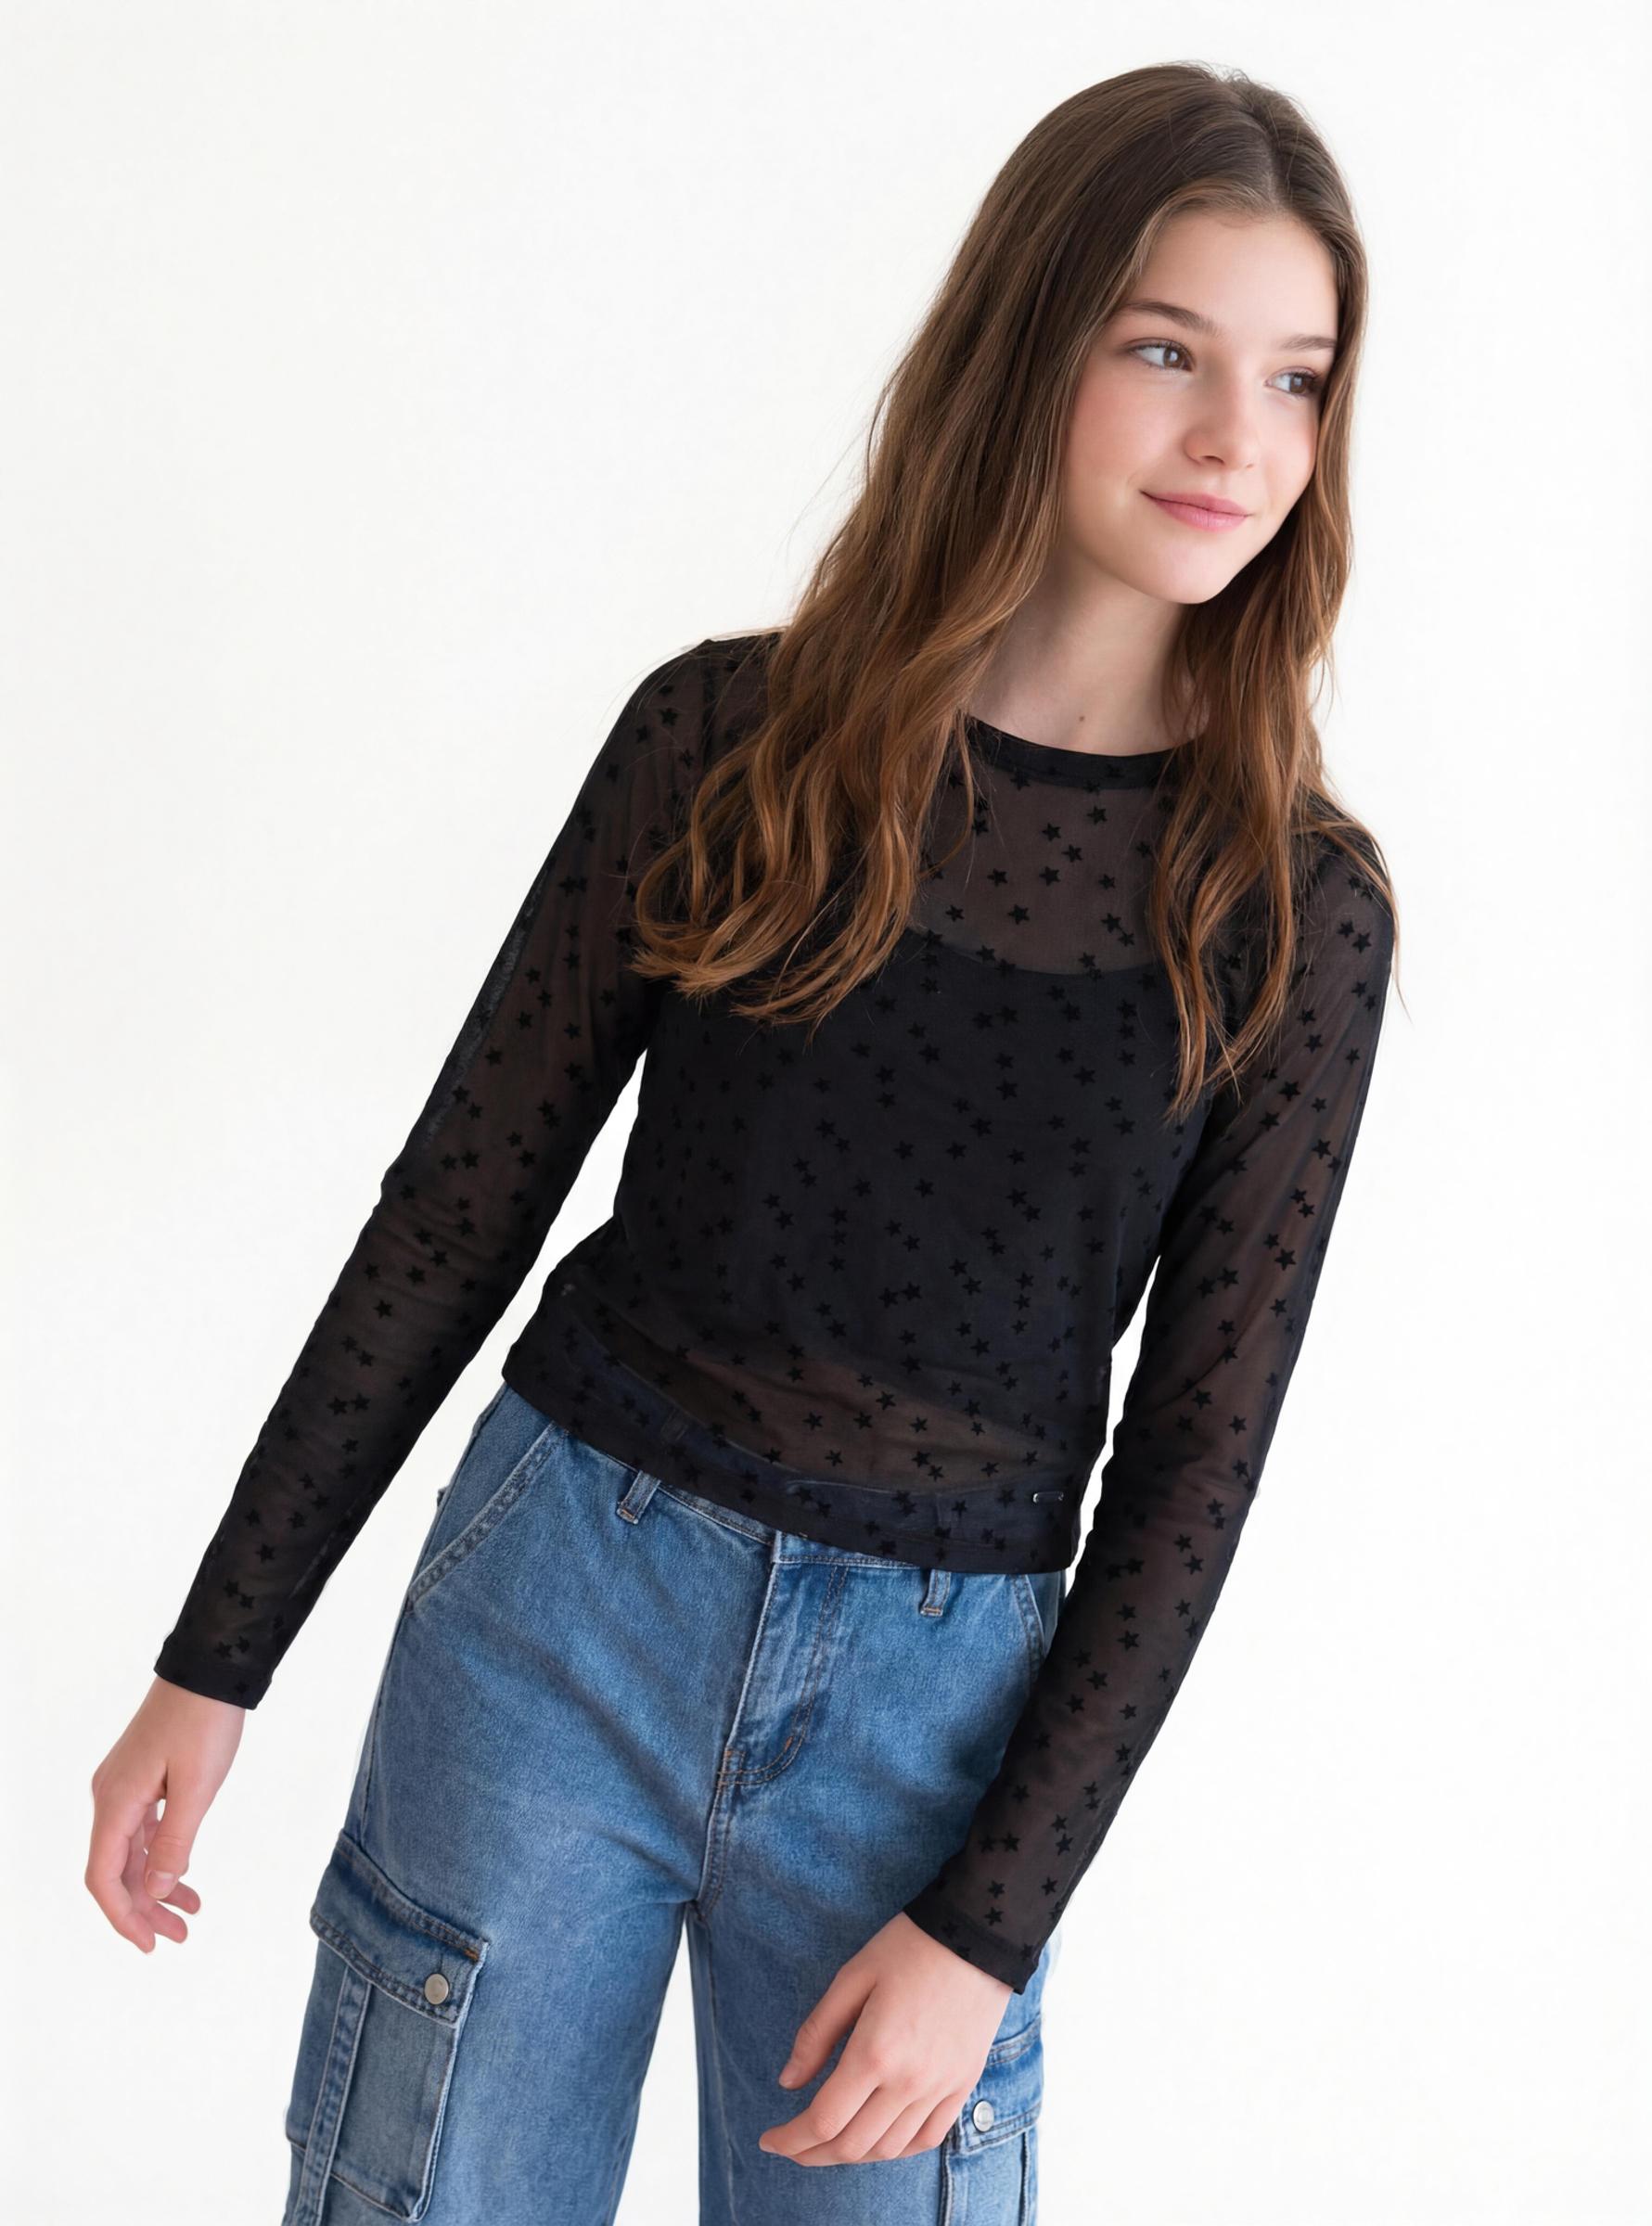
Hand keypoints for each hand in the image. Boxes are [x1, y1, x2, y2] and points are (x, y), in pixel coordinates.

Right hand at [86, 1676, 245, 1951]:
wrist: (209, 1670)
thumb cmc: (203, 1722)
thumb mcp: (197, 1787)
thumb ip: (176, 1840)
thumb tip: (159, 1888)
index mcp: (115, 1802)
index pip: (103, 1876)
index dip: (123, 1916)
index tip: (148, 1944)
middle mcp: (110, 1797)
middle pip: (117, 1869)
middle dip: (144, 1908)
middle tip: (178, 1936)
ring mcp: (125, 1786)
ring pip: (132, 1851)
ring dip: (157, 1885)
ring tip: (189, 1913)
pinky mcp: (142, 1777)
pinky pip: (143, 1829)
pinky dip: (162, 1855)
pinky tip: (183, 1874)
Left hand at [758, 1912, 1011, 2165]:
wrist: (977, 1935)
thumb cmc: (908, 1947)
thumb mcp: (851, 1977)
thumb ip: (817, 2034)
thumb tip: (787, 2083)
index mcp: (874, 2053)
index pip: (824, 2121)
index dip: (791, 2140)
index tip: (769, 2140)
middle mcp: (908, 2083)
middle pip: (852, 2146)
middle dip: (813, 2154)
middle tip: (791, 2146)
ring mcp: (939, 2089)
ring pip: (888, 2149)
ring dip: (851, 2155)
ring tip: (828, 2143)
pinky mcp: (962, 2086)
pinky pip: (927, 2139)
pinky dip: (896, 2150)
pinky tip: (877, 2140)